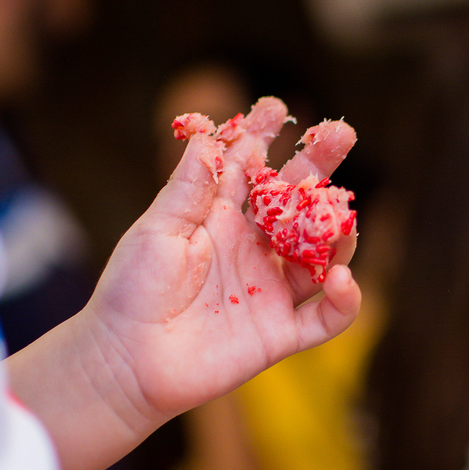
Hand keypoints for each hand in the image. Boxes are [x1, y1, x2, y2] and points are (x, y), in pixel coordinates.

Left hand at [9, 99, 360, 469]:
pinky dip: (345, 299)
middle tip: (341, 132)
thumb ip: (188, 189)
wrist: (123, 362)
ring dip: (338, 230)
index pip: (252, 168)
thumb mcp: (156, 231)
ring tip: (336, 213)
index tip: (275, 108)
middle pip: (298, 200)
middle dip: (320, 164)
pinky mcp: (280, 333)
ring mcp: (270, 289)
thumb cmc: (131, 291)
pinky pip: (326, 317)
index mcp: (219, 217)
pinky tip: (340, 278)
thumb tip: (209, 137)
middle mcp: (252, 248)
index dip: (265, 136)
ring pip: (322, 253)